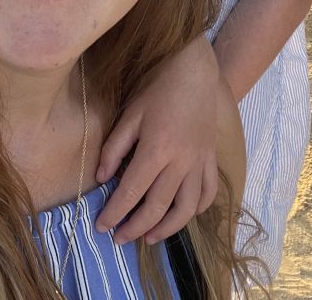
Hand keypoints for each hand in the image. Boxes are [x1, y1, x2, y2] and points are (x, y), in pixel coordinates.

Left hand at [95, 37, 218, 243]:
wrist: (194, 72)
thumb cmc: (158, 90)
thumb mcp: (130, 114)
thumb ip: (114, 148)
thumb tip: (100, 178)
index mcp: (156, 150)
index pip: (131, 192)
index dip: (115, 213)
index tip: (101, 226)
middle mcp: (180, 163)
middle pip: (157, 207)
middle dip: (135, 228)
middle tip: (119, 238)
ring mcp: (199, 163)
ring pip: (186, 209)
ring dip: (167, 228)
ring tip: (149, 237)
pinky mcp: (211, 159)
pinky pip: (207, 193)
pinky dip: (196, 209)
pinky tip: (182, 214)